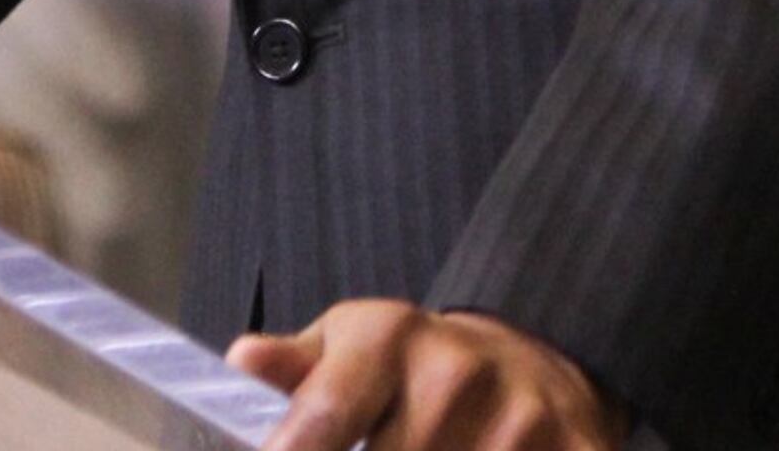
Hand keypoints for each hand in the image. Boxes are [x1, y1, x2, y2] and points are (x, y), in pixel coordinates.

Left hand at [230, 300, 627, 450]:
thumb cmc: (414, 366)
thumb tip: (245, 359)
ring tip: (433, 447)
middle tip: (387, 443)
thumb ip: (297, 367)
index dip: (298, 448)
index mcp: (389, 339)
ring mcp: (521, 421)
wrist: (533, 357)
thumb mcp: (349, 346)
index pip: (327, 413)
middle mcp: (456, 375)